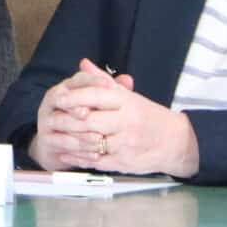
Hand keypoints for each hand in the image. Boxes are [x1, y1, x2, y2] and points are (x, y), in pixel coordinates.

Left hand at [34, 58, 199, 176]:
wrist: (177, 142)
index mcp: (127, 102)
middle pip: (90, 121)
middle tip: (49, 120)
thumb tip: (83, 64)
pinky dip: (79, 158)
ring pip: (91, 143)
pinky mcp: (125, 162)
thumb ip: (103, 81)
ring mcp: (126, 144)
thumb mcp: (129, 96)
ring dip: (69, 141)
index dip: (74, 98)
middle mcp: (127, 122)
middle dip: (66, 121)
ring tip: (53, 137)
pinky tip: (66, 153)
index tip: (57, 99)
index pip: (96, 96)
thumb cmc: (148, 116)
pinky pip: (97, 161)